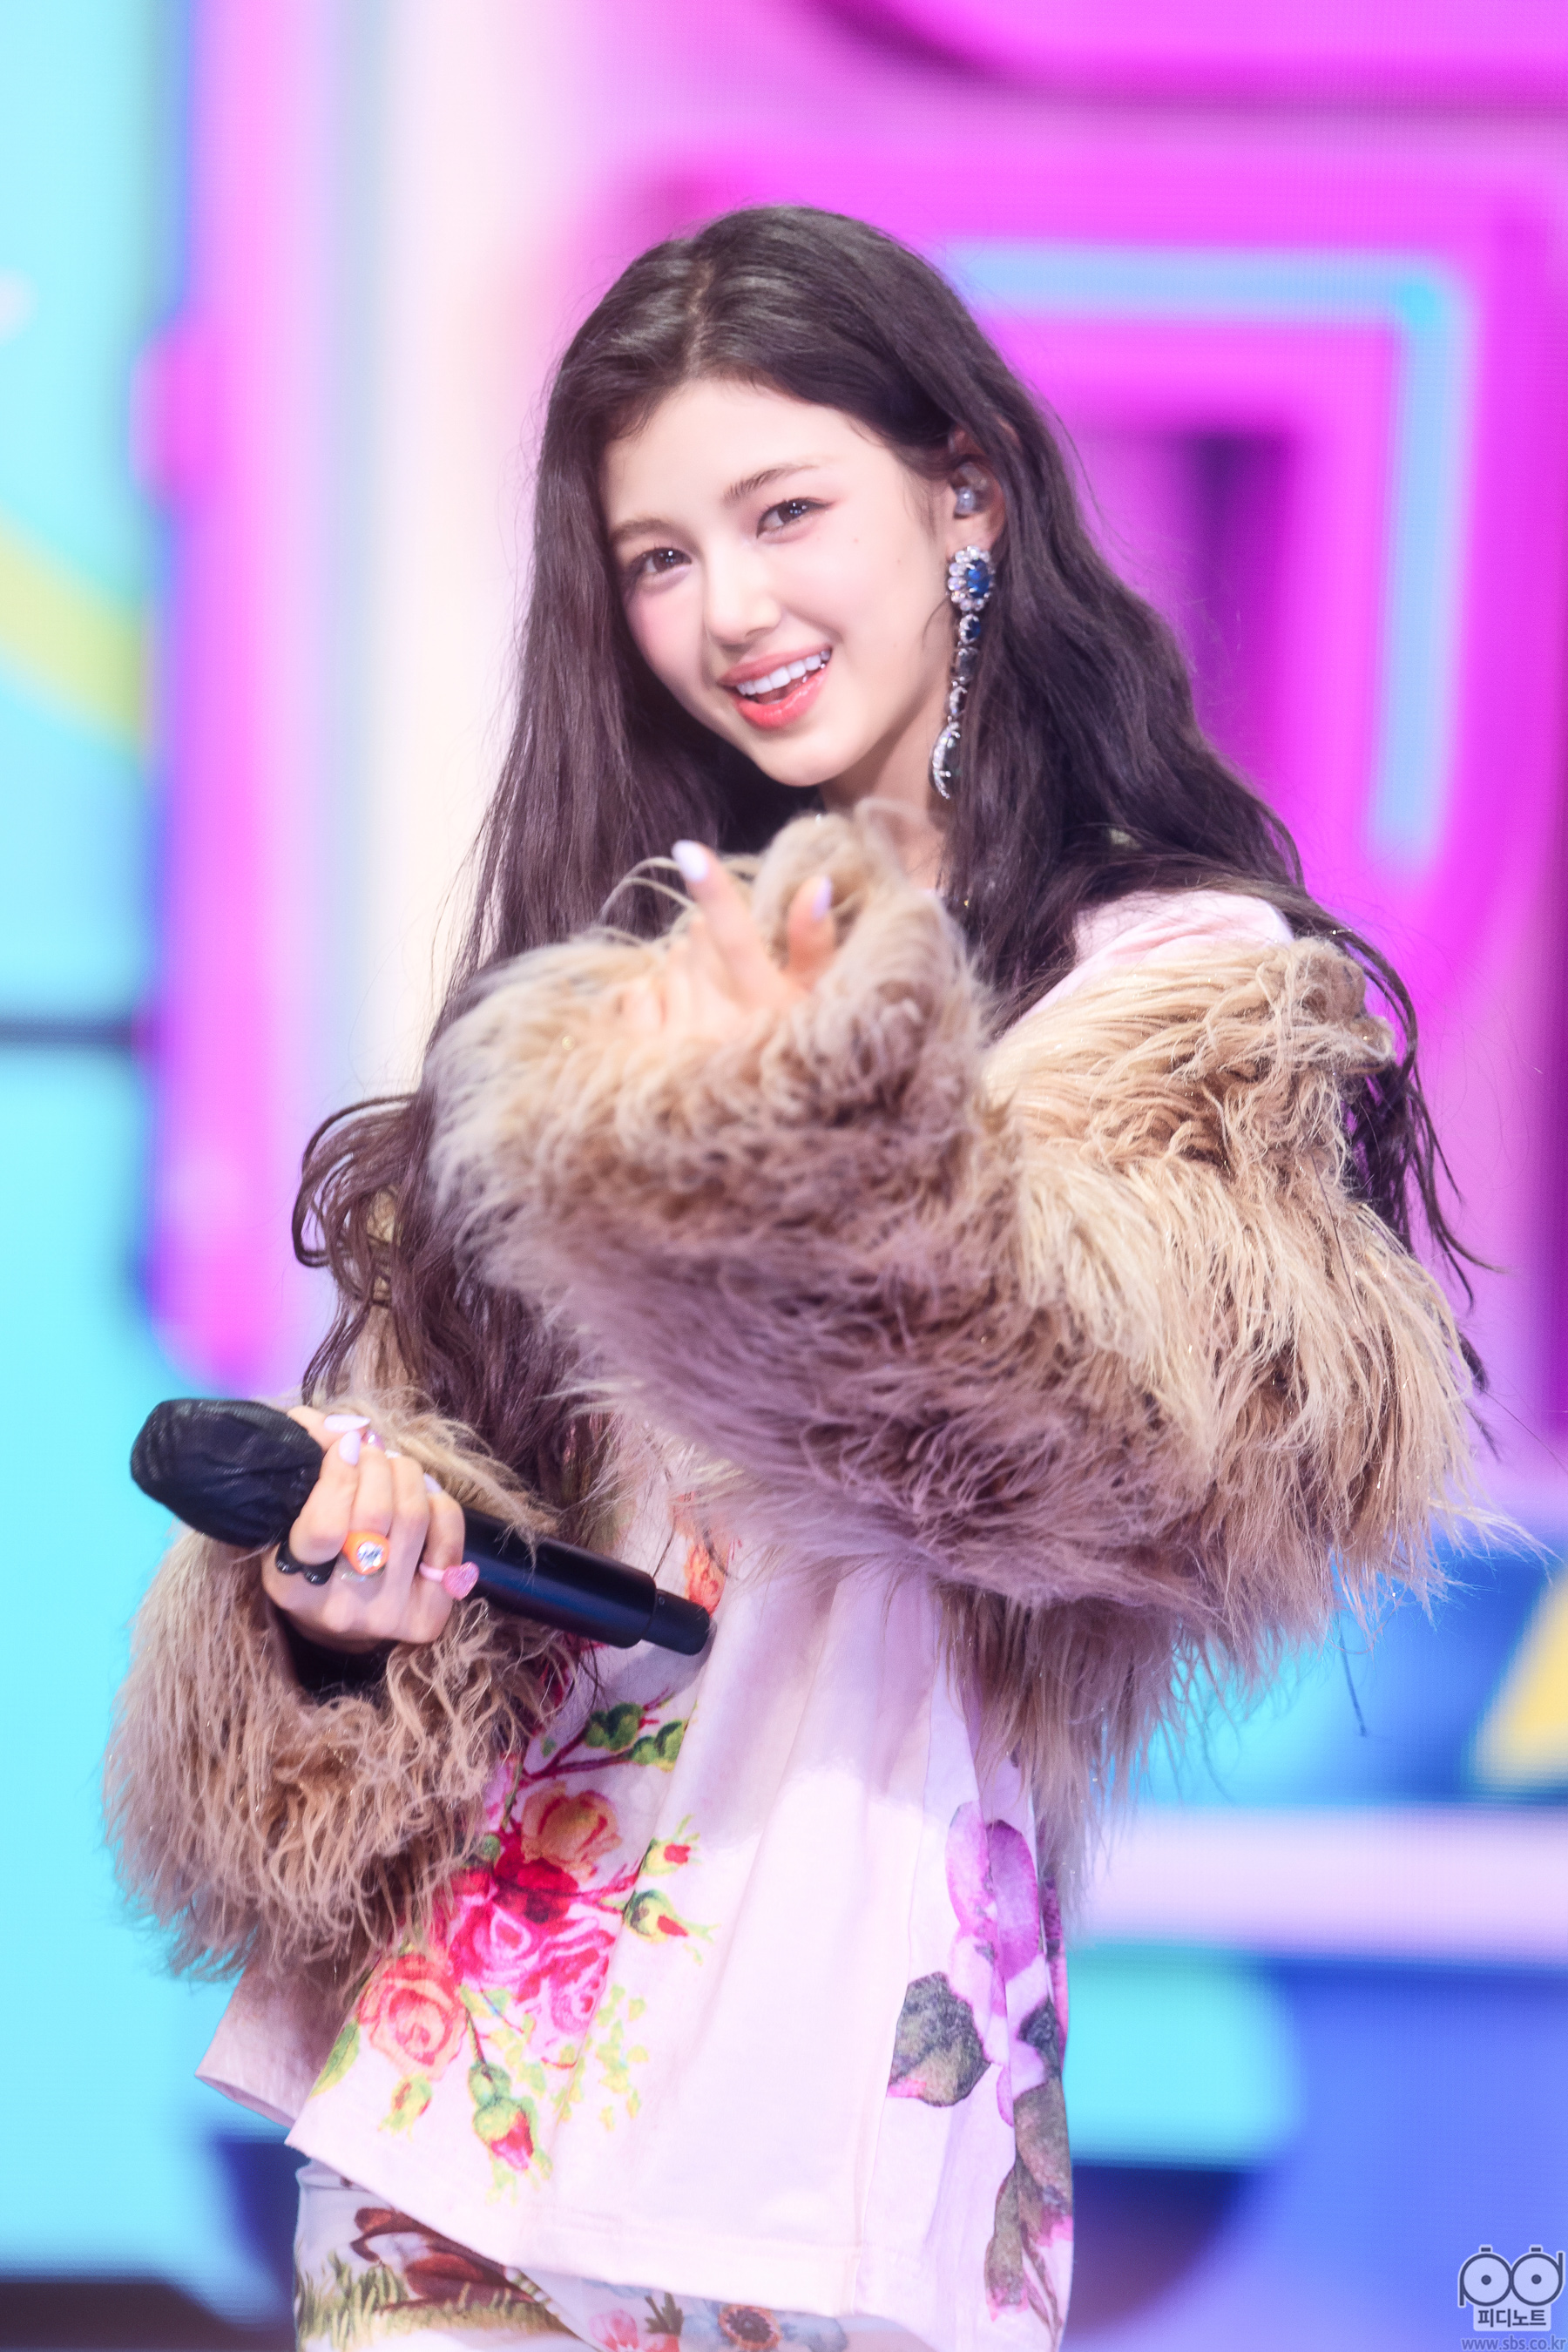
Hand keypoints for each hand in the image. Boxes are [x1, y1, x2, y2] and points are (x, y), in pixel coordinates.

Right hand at [260, 1407, 469, 1650]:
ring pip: (414, 1516)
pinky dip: (439, 1503)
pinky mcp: (428, 1615)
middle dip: (375, 1463)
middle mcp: (340, 1608)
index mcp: (292, 1586)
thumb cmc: (311, 1555)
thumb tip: (323, 1421)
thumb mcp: (288, 1518)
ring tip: (392, 1466)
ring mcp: (388, 1614)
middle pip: (376, 1514)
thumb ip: (302, 1467)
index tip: (344, 1444)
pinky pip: (449, 1537)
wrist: (341, 1617)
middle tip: (368, 1450)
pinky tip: (422, 1497)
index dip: (340, 1473)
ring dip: (405, 1473)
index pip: (326, 1526)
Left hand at [619, 841, 836, 1044]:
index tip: (687, 851)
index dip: (715, 893)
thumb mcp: (819, 1003)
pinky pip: (638, 994)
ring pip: (670, 963)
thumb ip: (814, 943)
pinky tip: (678, 1017)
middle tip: (737, 976)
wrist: (759, 1133)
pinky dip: (652, 996)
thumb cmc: (801, 1056)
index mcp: (766, 1006)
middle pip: (697, 939)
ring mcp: (679, 1042)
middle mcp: (719, 1023)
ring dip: (688, 972)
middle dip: (712, 943)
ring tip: (715, 1006)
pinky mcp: (648, 1058)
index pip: (738, 939)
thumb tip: (816, 882)